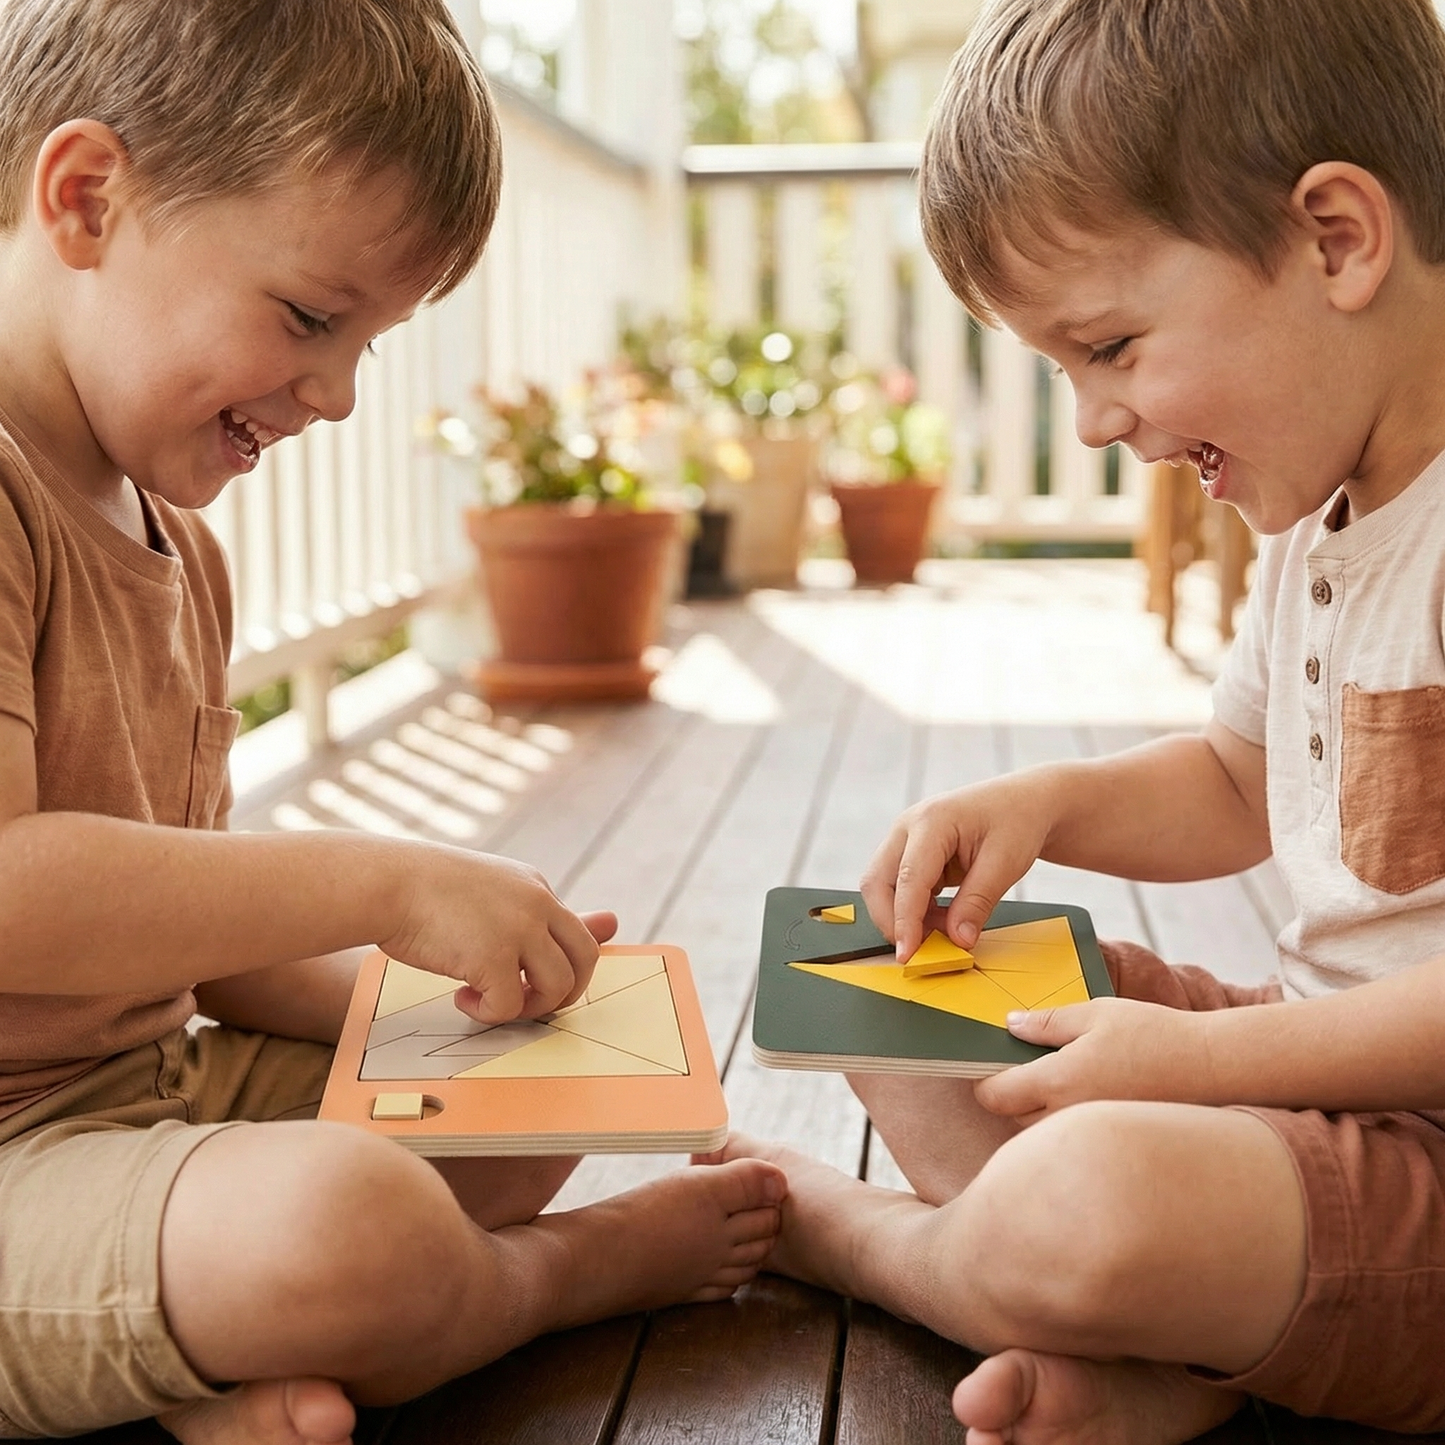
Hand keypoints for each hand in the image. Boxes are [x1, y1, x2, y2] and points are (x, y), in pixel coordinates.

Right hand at [380, 846, 617, 1023]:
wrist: (385, 883)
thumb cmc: (427, 891)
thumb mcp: (490, 893)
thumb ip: (536, 914)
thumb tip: (612, 921)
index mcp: (536, 888)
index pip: (578, 934)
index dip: (564, 967)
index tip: (530, 981)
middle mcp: (537, 904)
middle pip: (586, 959)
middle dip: (562, 993)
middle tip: (523, 1001)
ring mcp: (520, 928)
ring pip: (558, 987)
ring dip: (526, 1007)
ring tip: (487, 999)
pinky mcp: (493, 957)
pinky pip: (510, 1006)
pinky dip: (487, 1013)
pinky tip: (461, 996)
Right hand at [859, 775, 1055, 959]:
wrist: (1024, 803)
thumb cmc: (1017, 821)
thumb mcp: (1006, 863)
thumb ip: (978, 903)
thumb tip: (957, 940)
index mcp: (932, 821)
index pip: (908, 877)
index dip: (904, 920)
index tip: (907, 955)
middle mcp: (909, 828)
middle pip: (877, 881)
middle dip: (891, 921)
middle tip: (920, 951)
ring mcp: (906, 840)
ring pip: (884, 888)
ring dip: (907, 918)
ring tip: (947, 930)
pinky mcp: (911, 855)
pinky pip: (901, 890)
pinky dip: (917, 912)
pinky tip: (945, 919)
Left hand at [973, 998, 1212, 1123]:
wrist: (1213, 1068)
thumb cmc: (1154, 1033)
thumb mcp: (1096, 1013)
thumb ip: (1047, 1021)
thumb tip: (1009, 1025)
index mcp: (1058, 1081)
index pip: (994, 1096)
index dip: (984, 1082)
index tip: (989, 1066)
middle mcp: (1068, 1116)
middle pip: (1013, 1118)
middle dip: (1012, 1095)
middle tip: (1029, 1065)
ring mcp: (1091, 1134)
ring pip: (1043, 1132)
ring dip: (1039, 1111)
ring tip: (1061, 1078)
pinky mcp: (1111, 1140)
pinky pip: (1073, 1136)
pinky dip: (1068, 1121)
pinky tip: (1087, 1094)